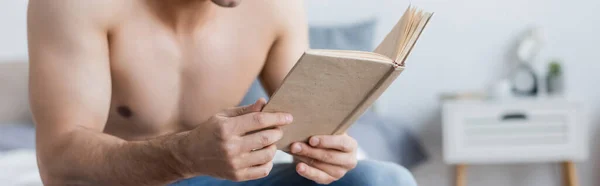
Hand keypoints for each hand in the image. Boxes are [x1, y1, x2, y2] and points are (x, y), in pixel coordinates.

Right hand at [176, 98, 292, 180]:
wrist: (190, 155)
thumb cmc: (210, 131)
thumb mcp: (223, 116)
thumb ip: (245, 111)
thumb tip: (265, 103)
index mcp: (226, 128)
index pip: (258, 120)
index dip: (276, 117)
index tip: (288, 117)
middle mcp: (230, 147)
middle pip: (266, 138)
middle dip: (278, 131)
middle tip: (279, 129)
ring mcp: (234, 163)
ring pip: (267, 155)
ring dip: (274, 146)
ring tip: (270, 141)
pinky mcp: (236, 176)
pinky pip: (263, 170)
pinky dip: (268, 162)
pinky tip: (264, 155)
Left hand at [290, 134, 357, 183]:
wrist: (327, 148)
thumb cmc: (328, 136)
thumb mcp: (331, 130)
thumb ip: (325, 128)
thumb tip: (308, 123)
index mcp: (351, 145)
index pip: (341, 143)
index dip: (326, 141)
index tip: (311, 140)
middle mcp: (349, 161)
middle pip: (329, 156)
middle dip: (311, 151)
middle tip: (295, 146)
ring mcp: (340, 172)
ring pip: (321, 166)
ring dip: (305, 159)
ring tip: (294, 152)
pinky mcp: (330, 179)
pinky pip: (318, 177)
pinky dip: (307, 172)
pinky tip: (299, 167)